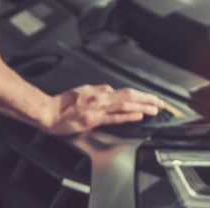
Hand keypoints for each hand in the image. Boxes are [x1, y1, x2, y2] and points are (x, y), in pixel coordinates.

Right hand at [41, 84, 167, 134]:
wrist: (48, 111)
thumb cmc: (63, 104)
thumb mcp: (83, 91)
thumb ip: (98, 90)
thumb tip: (110, 90)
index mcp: (100, 92)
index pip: (126, 92)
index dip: (142, 95)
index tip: (152, 98)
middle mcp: (101, 98)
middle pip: (130, 97)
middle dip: (148, 99)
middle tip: (161, 103)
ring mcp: (98, 108)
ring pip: (125, 105)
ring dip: (142, 106)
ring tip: (155, 109)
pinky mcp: (93, 119)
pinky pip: (114, 117)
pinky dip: (128, 115)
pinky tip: (138, 116)